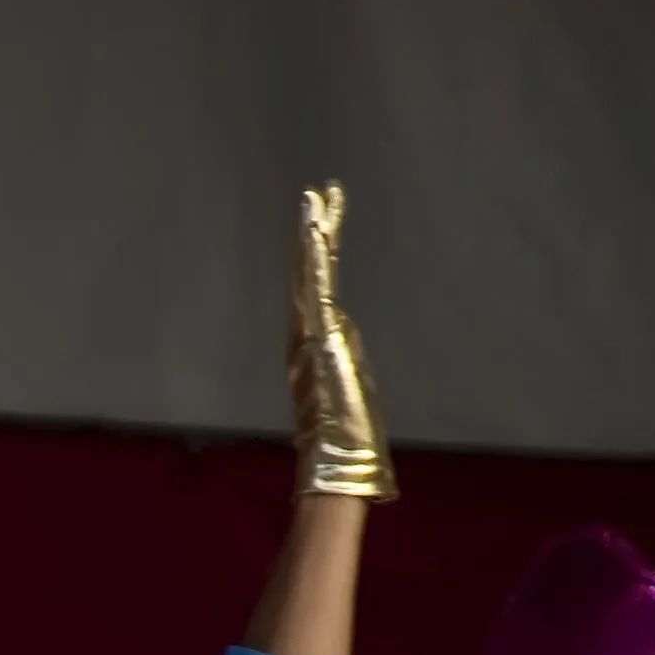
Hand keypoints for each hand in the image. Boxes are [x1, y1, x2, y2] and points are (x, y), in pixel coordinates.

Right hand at [287, 181, 393, 501]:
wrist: (335, 460)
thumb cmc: (342, 446)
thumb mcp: (344, 409)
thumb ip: (338, 393)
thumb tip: (336, 392)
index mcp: (316, 348)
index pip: (317, 293)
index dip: (319, 259)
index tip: (324, 225)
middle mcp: (309, 335)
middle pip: (312, 274)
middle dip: (317, 233)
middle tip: (320, 193)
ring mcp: (313, 333)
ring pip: (313, 274)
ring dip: (314, 235)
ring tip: (316, 199)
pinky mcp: (320, 333)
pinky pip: (318, 285)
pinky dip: (315, 256)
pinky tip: (317, 230)